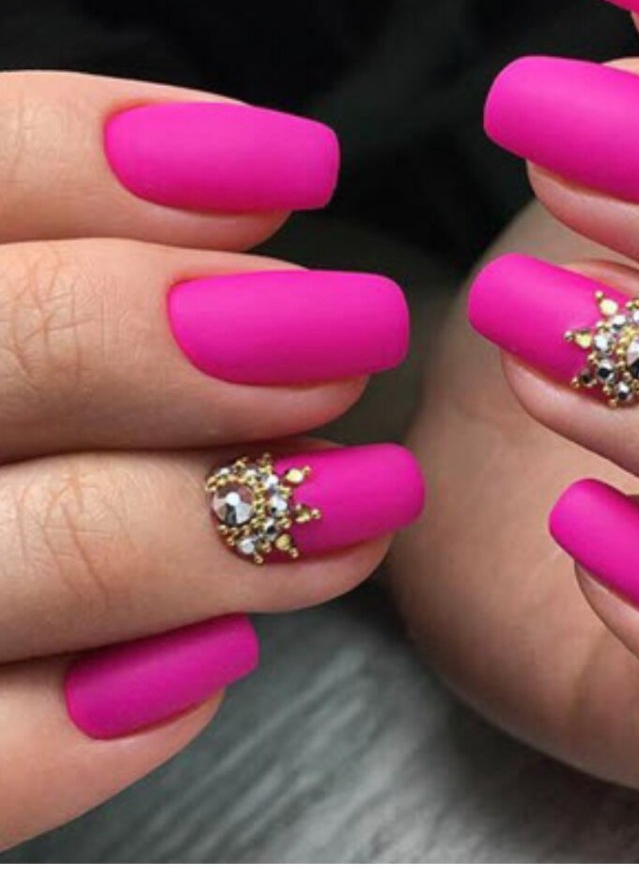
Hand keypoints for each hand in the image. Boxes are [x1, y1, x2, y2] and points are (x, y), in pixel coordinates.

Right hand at [0, 73, 421, 847]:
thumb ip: (64, 249)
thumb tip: (237, 196)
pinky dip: (102, 726)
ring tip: (362, 503)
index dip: (119, 153)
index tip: (291, 168)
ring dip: (223, 525)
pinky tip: (209, 666)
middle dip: (209, 337)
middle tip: (355, 332)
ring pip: (43, 553)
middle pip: (19, 347)